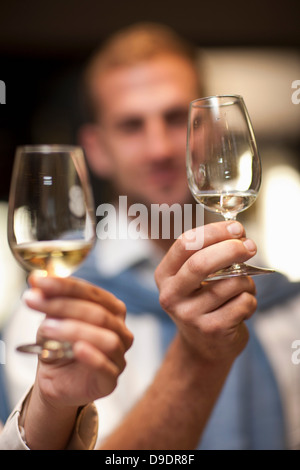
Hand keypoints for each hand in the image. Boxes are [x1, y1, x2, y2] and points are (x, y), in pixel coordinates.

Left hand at [24, 275, 132, 407]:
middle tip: (34, 301)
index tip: (39, 282)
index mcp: (111, 309)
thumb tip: (36, 280)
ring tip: (47, 327)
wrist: (57, 381)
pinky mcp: (111, 380)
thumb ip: (48, 299)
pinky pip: (107, 367)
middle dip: (63, 305)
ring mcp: (118, 355)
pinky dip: (93, 356)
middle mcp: (120, 329)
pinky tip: (78, 349)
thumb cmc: (59, 345)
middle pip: (98, 313)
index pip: (91, 292)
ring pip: (106, 339)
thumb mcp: (51, 319)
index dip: (65, 285)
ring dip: (75, 330)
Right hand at [155, 221, 256, 364]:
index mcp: (164, 275)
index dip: (214, 231)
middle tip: (250, 246)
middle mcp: (171, 295)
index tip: (236, 228)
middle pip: (201, 263)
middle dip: (231, 250)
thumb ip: (208, 254)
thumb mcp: (194, 279)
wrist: (203, 347)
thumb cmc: (203, 302)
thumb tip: (238, 233)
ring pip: (230, 283)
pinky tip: (241, 309)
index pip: (185, 244)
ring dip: (246, 281)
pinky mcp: (211, 330)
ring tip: (242, 289)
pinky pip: (243, 302)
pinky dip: (251, 300)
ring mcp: (189, 315)